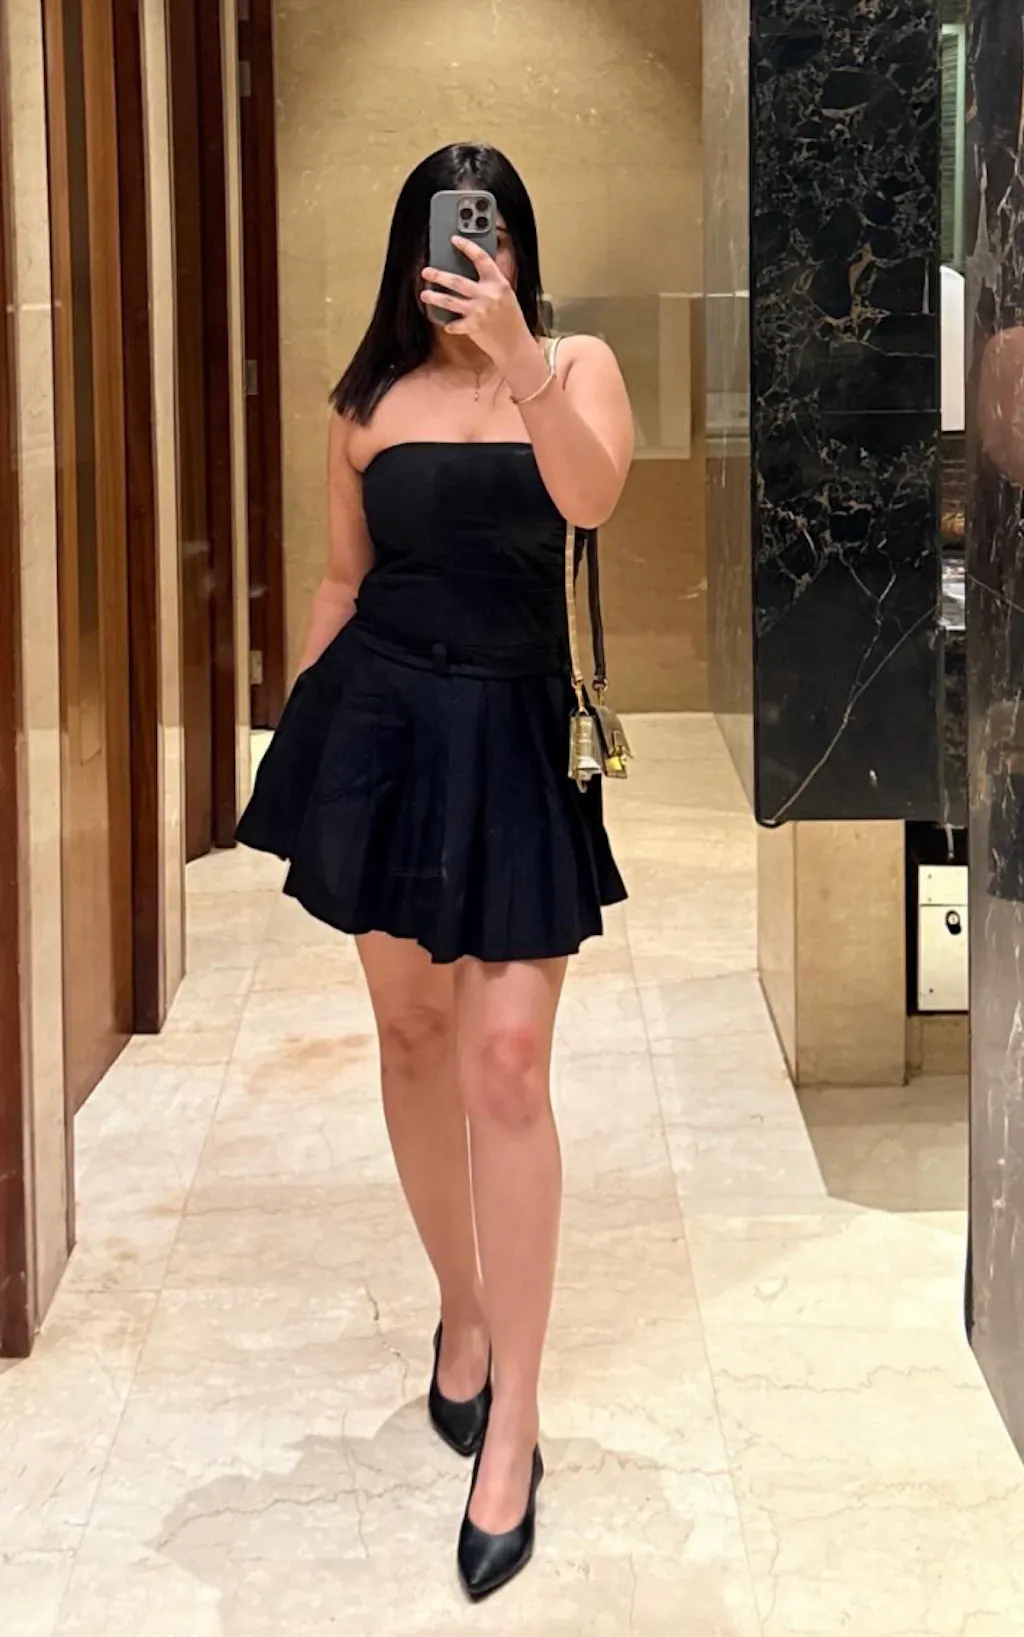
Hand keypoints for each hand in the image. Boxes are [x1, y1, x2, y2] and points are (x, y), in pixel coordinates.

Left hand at [422, 237, 532, 367]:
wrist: (516, 345)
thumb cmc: (511, 320)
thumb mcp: (506, 295)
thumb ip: (491, 283)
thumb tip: (471, 270)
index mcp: (499, 283)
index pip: (481, 258)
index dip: (467, 247)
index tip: (455, 240)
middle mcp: (488, 295)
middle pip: (457, 281)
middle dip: (439, 275)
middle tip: (426, 271)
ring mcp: (480, 311)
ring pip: (450, 301)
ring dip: (435, 297)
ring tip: (424, 294)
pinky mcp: (474, 327)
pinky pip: (454, 324)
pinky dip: (449, 325)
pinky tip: (446, 324)